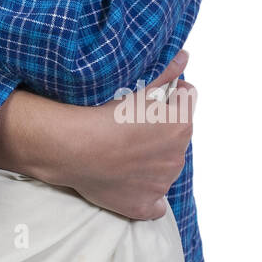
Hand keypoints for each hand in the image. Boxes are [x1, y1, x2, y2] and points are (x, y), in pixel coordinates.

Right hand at [25, 51, 195, 220]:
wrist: (74, 147)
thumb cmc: (104, 116)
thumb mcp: (139, 90)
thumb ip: (166, 74)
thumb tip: (185, 57)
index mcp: (181, 126)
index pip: (188, 100)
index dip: (170, 95)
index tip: (150, 98)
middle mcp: (178, 156)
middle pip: (177, 135)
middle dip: (160, 130)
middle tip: (130, 125)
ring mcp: (162, 183)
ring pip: (164, 167)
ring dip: (151, 160)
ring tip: (121, 151)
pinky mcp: (145, 205)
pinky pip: (155, 204)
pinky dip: (146, 195)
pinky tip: (129, 184)